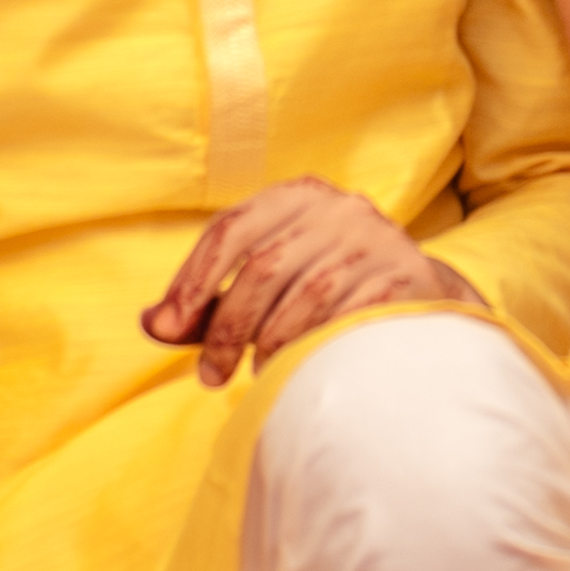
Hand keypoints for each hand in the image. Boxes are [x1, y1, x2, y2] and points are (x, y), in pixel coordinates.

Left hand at [142, 175, 469, 385]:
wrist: (420, 301)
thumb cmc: (325, 291)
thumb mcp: (266, 284)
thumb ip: (209, 303)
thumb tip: (150, 323)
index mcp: (296, 195)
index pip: (230, 228)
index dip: (194, 279)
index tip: (171, 328)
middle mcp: (337, 207)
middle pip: (263, 265)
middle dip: (227, 327)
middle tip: (209, 375)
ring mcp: (374, 239)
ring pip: (303, 293)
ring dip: (268, 343)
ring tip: (253, 374)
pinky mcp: (404, 275)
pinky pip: (345, 314)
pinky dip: (311, 345)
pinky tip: (295, 366)